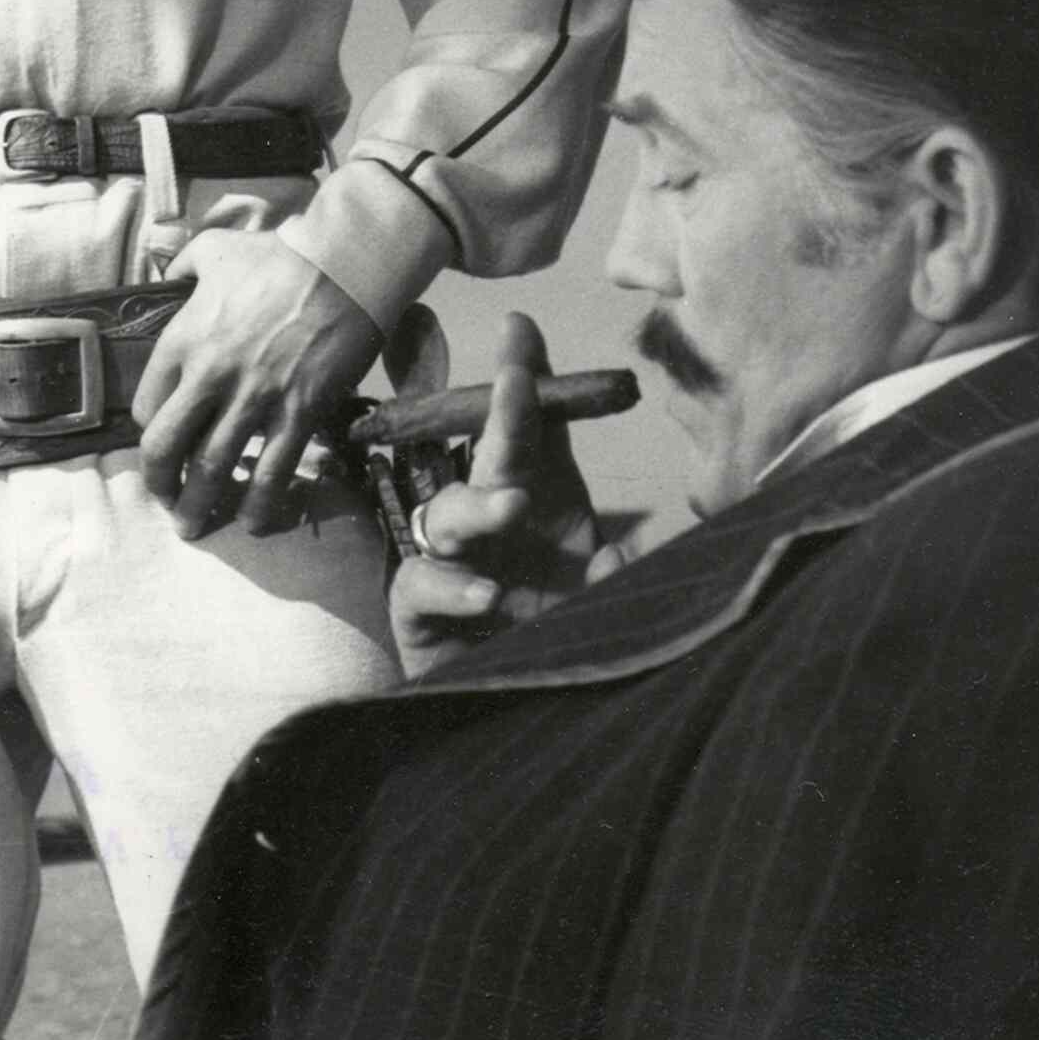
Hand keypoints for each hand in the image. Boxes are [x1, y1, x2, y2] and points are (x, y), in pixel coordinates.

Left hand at [131, 229, 381, 538]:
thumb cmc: (278, 257)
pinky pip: (271, 474)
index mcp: (183, 340)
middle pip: (165, 447)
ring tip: (196, 526)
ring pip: (212, 470)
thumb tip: (170, 272)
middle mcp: (209, 376)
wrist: (342, 267)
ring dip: (199, 507)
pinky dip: (259, 506)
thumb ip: (185, 265)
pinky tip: (254, 523)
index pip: (145, 405)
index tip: (160, 441)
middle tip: (165, 500)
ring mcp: (253, 399)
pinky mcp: (297, 414)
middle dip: (159, 485)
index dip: (149, 430)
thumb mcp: (216, 250)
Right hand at [390, 312, 598, 677]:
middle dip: (500, 415)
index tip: (520, 327)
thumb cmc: (556, 634)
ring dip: (478, 504)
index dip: (524, 380)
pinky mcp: (420, 611)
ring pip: (446, 513)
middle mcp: (490, 520)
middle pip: (488, 455)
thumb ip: (611, 569)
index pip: (531, 432)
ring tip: (513, 507)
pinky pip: (422, 586)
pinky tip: (487, 594)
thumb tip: (618, 552)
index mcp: (535, 500)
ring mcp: (450, 562)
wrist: (518, 712)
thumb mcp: (596, 593)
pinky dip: (452, 586)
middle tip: (515, 383)